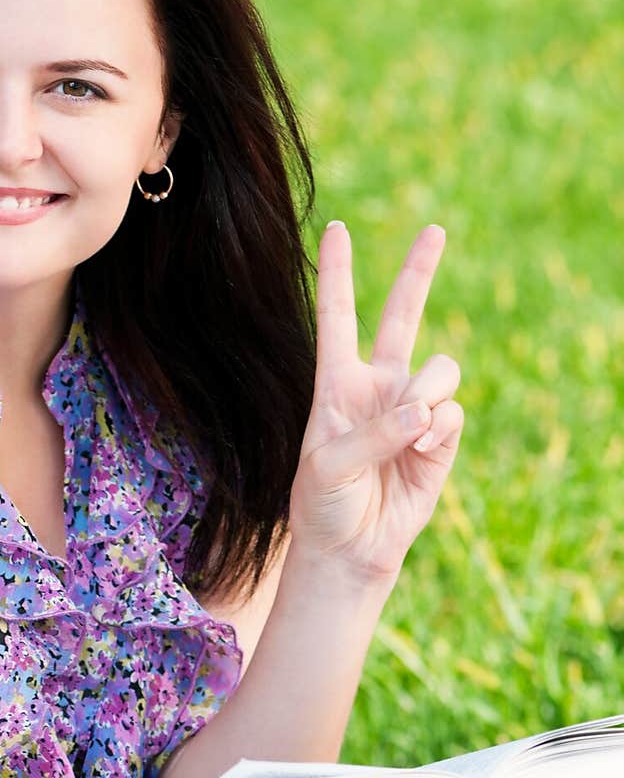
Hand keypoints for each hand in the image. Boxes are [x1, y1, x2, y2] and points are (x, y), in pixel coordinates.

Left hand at [288, 222, 461, 579]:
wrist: (351, 548)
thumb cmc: (324, 503)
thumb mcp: (329, 466)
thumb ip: (373, 433)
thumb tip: (425, 411)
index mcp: (337, 382)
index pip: (338, 317)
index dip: (338, 274)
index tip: (339, 229)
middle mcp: (378, 386)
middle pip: (401, 315)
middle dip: (418, 271)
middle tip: (435, 230)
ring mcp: (413, 408)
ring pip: (440, 368)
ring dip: (428, 393)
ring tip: (413, 427)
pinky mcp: (441, 437)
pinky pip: (452, 411)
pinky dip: (440, 428)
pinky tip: (423, 448)